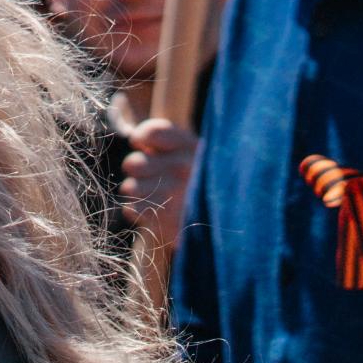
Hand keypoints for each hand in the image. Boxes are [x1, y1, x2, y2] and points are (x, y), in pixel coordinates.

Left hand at [120, 118, 199, 256]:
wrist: (232, 230)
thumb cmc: (207, 188)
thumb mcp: (200, 157)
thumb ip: (171, 143)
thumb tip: (136, 138)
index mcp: (194, 148)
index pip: (152, 132)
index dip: (141, 138)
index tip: (143, 146)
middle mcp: (184, 168)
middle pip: (133, 163)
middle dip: (140, 173)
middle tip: (158, 180)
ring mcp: (174, 196)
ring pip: (129, 188)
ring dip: (141, 194)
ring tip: (163, 199)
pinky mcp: (164, 221)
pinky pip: (131, 209)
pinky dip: (141, 212)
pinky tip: (161, 213)